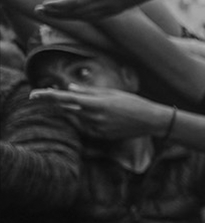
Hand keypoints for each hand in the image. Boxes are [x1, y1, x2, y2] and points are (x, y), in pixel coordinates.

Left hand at [32, 85, 171, 140]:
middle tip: (41, 95)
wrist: (151, 121)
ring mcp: (97, 127)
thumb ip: (89, 91)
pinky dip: (89, 119)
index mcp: (96, 103)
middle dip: (55, 101)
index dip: (48, 96)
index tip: (34, 94)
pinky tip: (105, 115)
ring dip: (76, 110)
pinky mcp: (101, 135)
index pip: (65, 98)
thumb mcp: (112, 93)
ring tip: (92, 104)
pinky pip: (88, 126)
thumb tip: (70, 88)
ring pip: (77, 117)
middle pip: (66, 108)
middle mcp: (94, 116)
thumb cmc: (134, 103)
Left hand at [37, 0, 161, 20]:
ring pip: (81, 18)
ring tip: (49, 13)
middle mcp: (103, 5)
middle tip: (38, 10)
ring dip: (64, 17)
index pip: (74, 2)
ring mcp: (107, 11)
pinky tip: (69, 15)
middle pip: (74, 13)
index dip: (58, 5)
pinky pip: (90, 19)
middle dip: (55, 12)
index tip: (43, 4)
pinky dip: (77, 18)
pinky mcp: (111, 13)